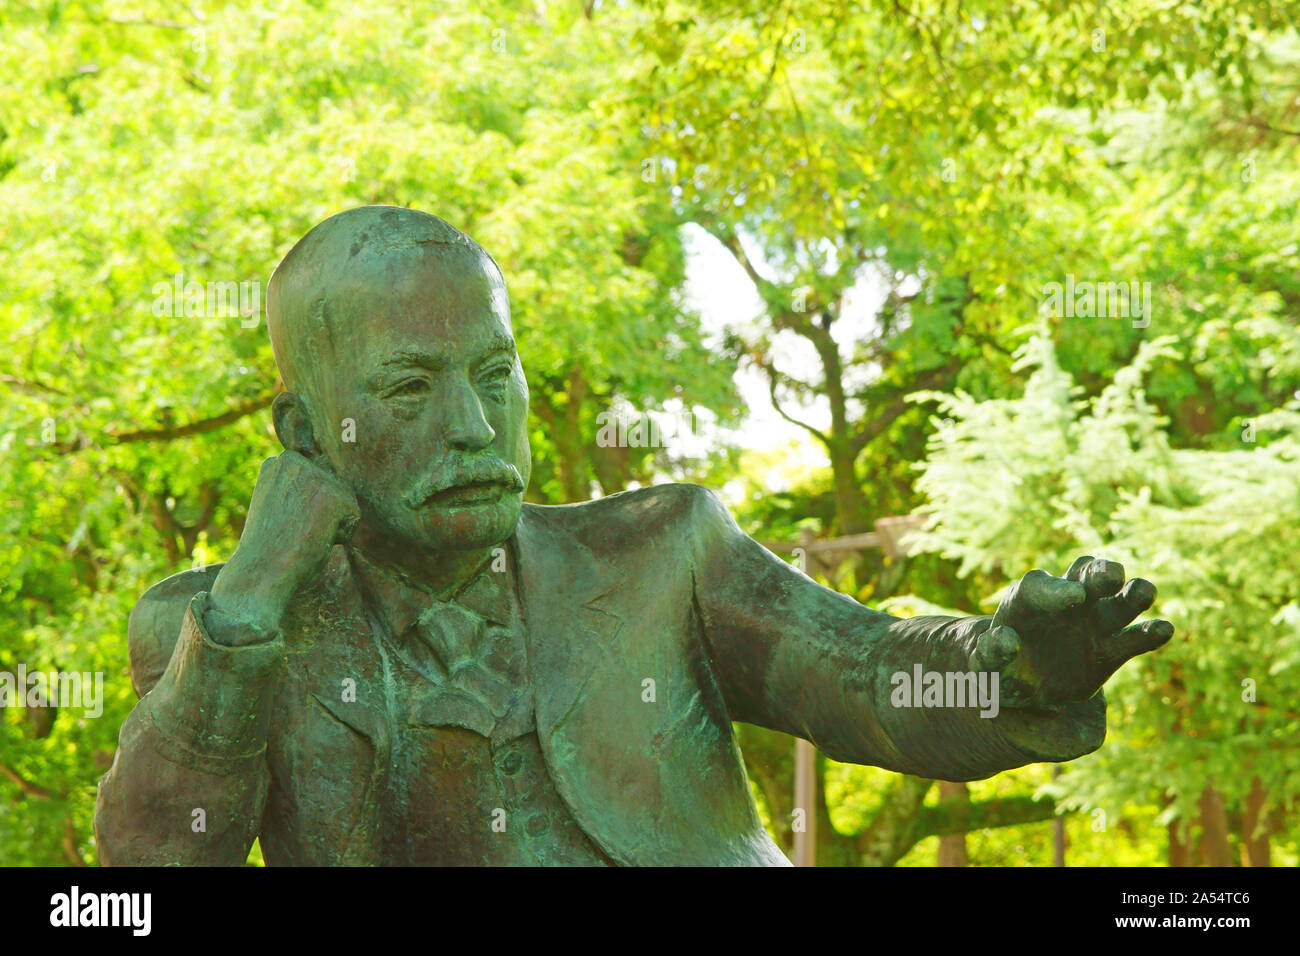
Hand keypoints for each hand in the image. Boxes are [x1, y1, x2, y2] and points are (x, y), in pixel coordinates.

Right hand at [209, 450, 359, 633]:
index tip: (284, 520)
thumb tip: (330, 482)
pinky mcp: (332, 493)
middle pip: (336, 489)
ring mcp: (313, 474)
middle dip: (323, 514)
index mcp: (281, 461)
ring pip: (346, 502)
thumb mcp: (281, 503)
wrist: (260, 572)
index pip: (321, 481)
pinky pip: (353, 518)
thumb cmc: (270, 546)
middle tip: (292, 529)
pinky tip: (313, 538)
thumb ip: (300, 487)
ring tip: (301, 533)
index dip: (308, 509)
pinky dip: (340, 536)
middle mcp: (295, 460)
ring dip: (331, 525)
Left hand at [968, 557, 1173, 713]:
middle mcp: (1065, 601)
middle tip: (1110, 576)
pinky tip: (1164, 629)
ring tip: (1145, 592)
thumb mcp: (983, 665)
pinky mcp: (1111, 649)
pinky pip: (1134, 637)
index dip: (1058, 590)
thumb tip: (1007, 640)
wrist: (1020, 689)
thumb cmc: (995, 670)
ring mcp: (1092, 622)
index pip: (1042, 586)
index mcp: (1027, 599)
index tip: (1075, 597)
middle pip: (1086, 576)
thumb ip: (991, 652)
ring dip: (1132, 593)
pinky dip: (1150, 632)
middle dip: (1099, 573)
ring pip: (1117, 600)